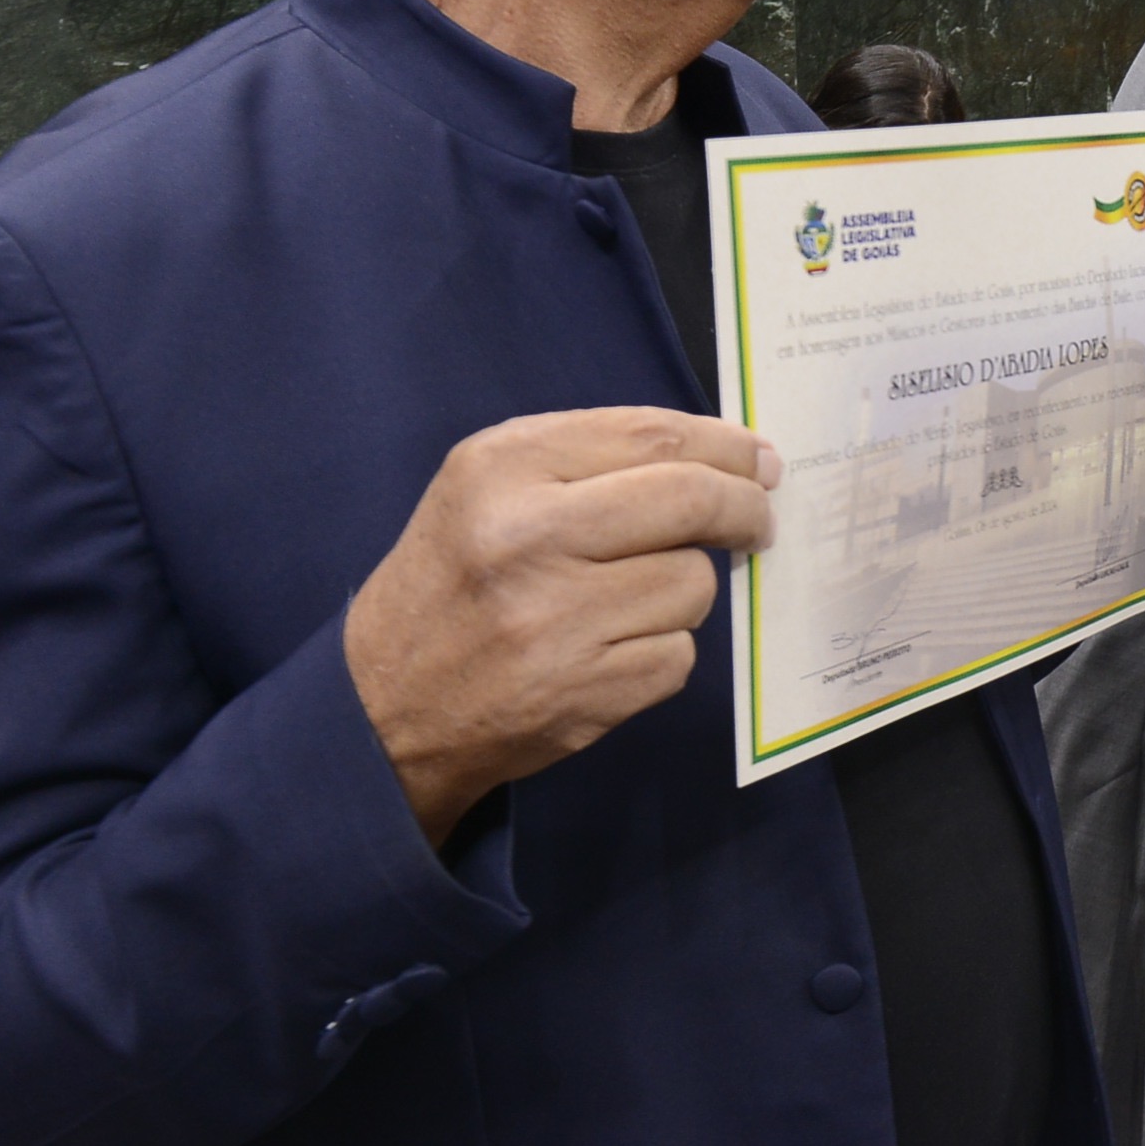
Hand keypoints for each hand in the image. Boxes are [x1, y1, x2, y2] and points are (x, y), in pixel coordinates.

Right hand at [344, 408, 782, 846]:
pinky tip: (611, 651)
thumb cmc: (455, 582)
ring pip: (693, 585)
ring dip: (686, 591)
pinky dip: (662, 652)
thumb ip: (594, 459)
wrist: (384, 708)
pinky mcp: (585, 694)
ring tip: (630, 600)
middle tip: (757, 520)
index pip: (654, 437)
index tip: (760, 460)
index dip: (726, 446)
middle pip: (691, 502)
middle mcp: (527, 537)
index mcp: (502, 468)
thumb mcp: (489, 489)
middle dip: (744, 508)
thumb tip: (726, 456)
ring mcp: (557, 622)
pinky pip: (679, 656)